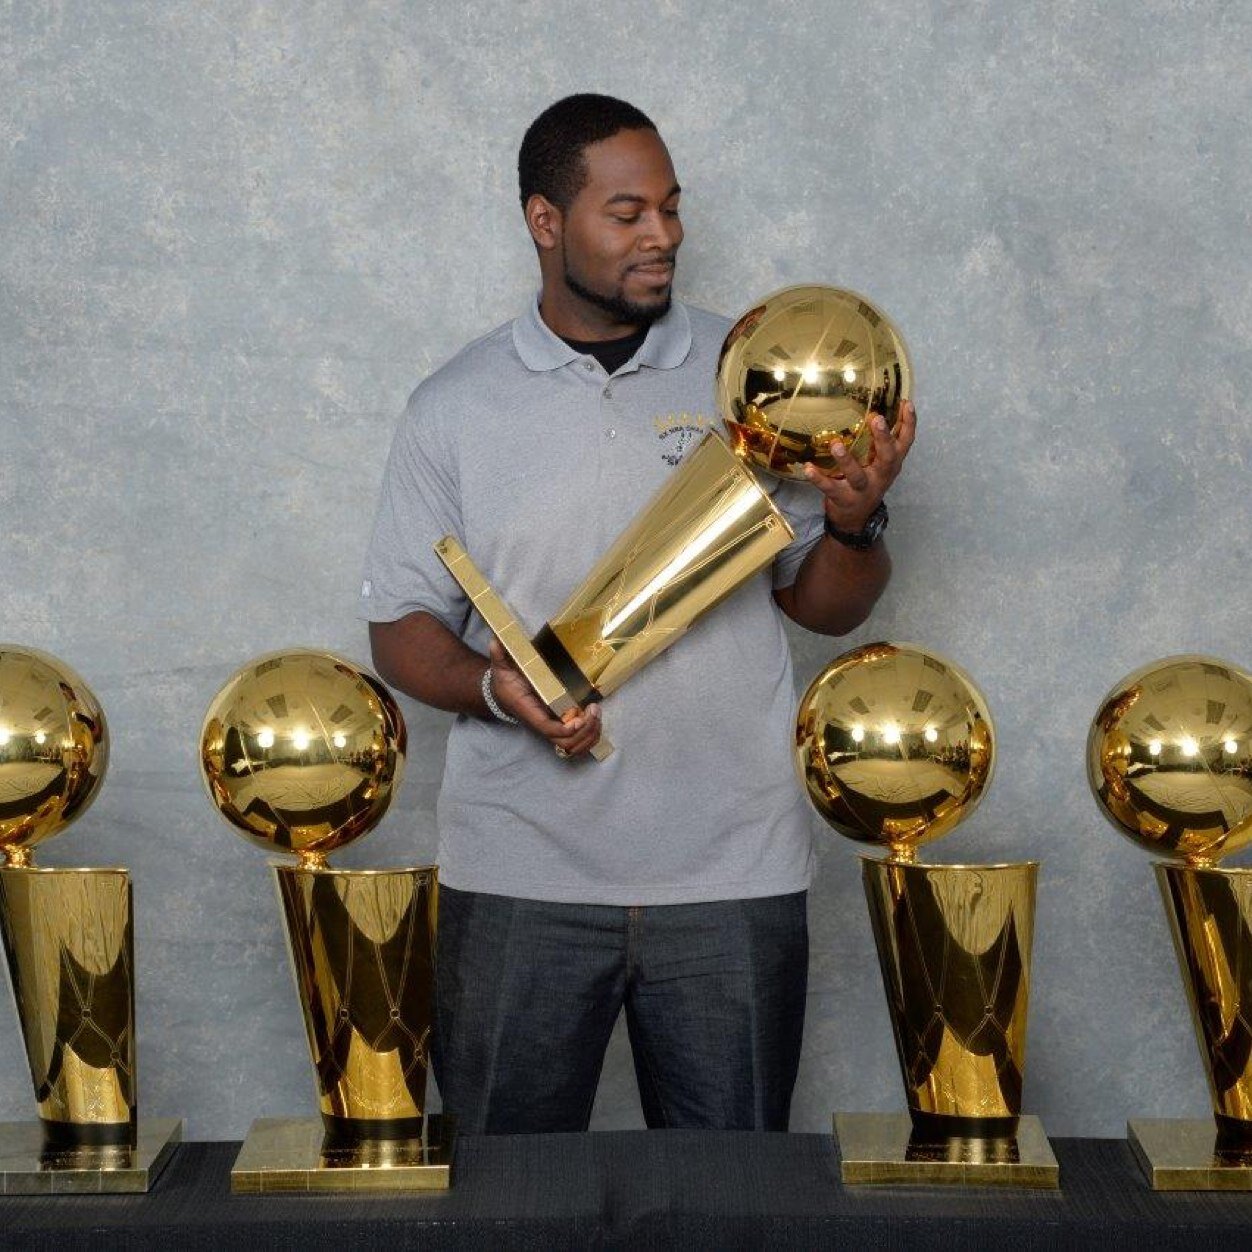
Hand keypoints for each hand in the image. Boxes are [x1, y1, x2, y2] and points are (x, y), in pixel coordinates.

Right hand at [487, 639, 601, 757]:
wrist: (503, 695)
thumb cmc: (505, 682)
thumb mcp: (501, 667)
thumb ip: (500, 655)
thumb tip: (496, 641)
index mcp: (529, 712)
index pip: (547, 728)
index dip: (564, 729)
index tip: (579, 719)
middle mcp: (542, 724)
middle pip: (565, 743)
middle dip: (584, 730)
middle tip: (593, 710)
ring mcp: (552, 728)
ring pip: (574, 746)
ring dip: (589, 734)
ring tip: (596, 712)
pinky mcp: (560, 726)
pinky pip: (577, 742)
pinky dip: (590, 735)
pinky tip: (595, 718)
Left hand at [802, 401, 915, 532]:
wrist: (856, 519)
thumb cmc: (867, 482)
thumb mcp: (880, 464)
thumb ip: (881, 443)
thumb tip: (876, 407)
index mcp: (891, 464)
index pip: (905, 443)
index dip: (909, 424)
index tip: (907, 404)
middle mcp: (880, 476)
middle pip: (887, 457)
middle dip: (883, 438)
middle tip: (877, 418)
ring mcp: (862, 489)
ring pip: (857, 476)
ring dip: (847, 460)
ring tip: (836, 445)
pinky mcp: (843, 499)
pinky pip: (830, 488)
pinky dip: (818, 479)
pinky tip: (808, 468)